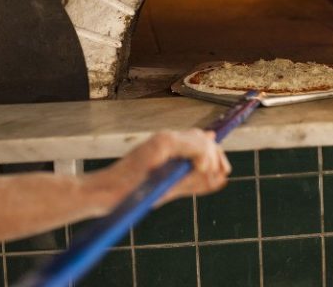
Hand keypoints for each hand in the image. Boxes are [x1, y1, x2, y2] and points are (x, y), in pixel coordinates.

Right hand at [83, 129, 231, 214]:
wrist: (109, 194)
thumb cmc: (136, 192)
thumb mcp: (172, 187)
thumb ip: (195, 179)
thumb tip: (222, 175)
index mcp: (170, 147)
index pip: (201, 141)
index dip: (216, 155)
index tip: (223, 171)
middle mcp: (167, 138)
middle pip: (203, 138)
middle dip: (217, 156)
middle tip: (220, 172)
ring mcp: (163, 139)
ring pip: (200, 140)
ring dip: (211, 156)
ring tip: (207, 171)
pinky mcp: (160, 144)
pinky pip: (191, 143)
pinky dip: (202, 154)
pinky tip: (201, 167)